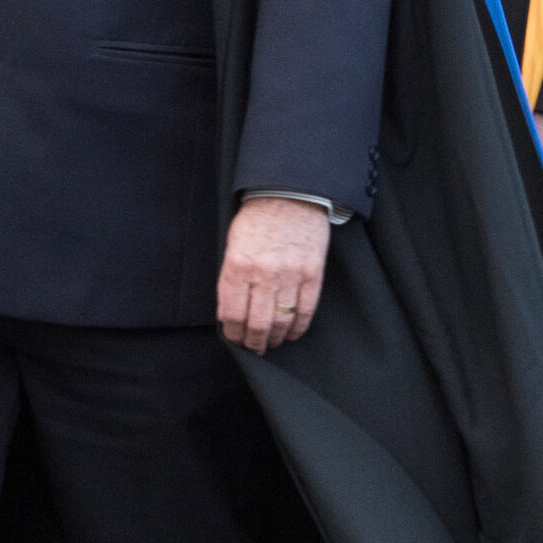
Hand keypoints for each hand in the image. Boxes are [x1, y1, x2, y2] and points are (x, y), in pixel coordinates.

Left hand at [216, 196, 329, 351]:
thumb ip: (232, 278)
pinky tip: (292, 332)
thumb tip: (231, 312)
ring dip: (275, 338)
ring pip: (281, 320)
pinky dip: (298, 327)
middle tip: (254, 347)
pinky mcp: (312, 272)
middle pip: (257, 323)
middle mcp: (262, 273)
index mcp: (237, 266)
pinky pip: (306, 309)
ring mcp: (289, 273)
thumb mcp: (232, 245)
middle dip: (254, 342)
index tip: (235, 339)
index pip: (232, 314)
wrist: (289, 195)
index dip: (233, 334)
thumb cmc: (257, 220)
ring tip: (271, 342)